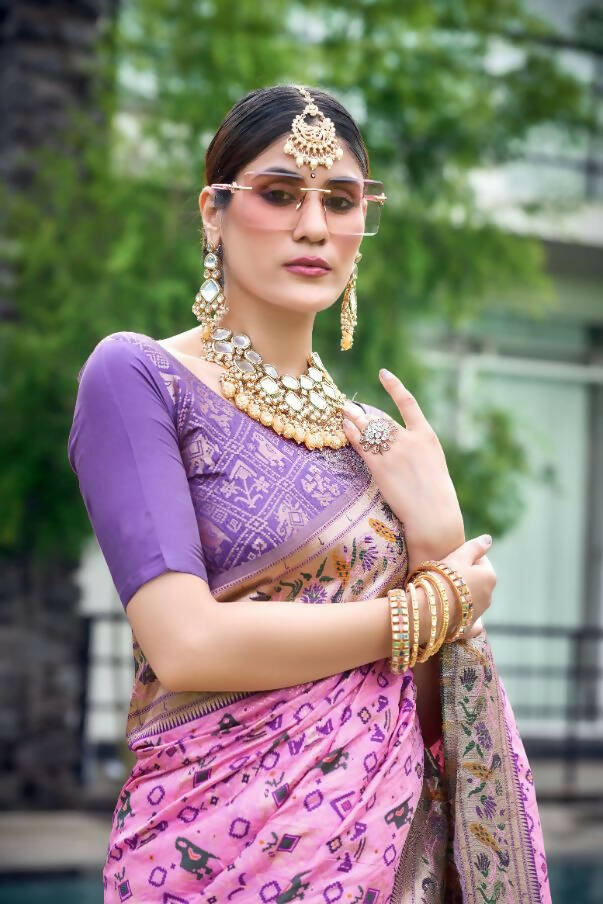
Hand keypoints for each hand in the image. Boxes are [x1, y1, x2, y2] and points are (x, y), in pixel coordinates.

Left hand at [342, 368, 464, 565]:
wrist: (432, 514)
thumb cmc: (435, 495)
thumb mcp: (432, 464)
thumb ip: (416, 449)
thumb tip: (398, 441)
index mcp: (427, 436)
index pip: (409, 403)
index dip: (394, 386)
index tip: (383, 374)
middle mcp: (409, 440)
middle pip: (380, 419)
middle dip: (362, 413)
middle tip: (347, 406)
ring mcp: (394, 452)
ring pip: (368, 430)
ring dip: (352, 420)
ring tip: (341, 413)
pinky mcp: (380, 467)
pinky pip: (361, 445)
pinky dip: (350, 434)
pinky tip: (343, 428)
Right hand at [436, 535, 495, 636]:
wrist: (429, 608)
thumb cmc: (443, 577)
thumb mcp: (459, 556)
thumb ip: (475, 546)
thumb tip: (489, 539)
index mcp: (489, 577)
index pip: (481, 560)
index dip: (465, 557)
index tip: (450, 559)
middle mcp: (489, 596)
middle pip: (477, 580)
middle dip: (465, 576)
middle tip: (444, 574)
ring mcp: (479, 613)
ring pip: (473, 598)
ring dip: (463, 594)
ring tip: (443, 590)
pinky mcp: (468, 628)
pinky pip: (469, 620)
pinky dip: (464, 616)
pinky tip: (455, 613)